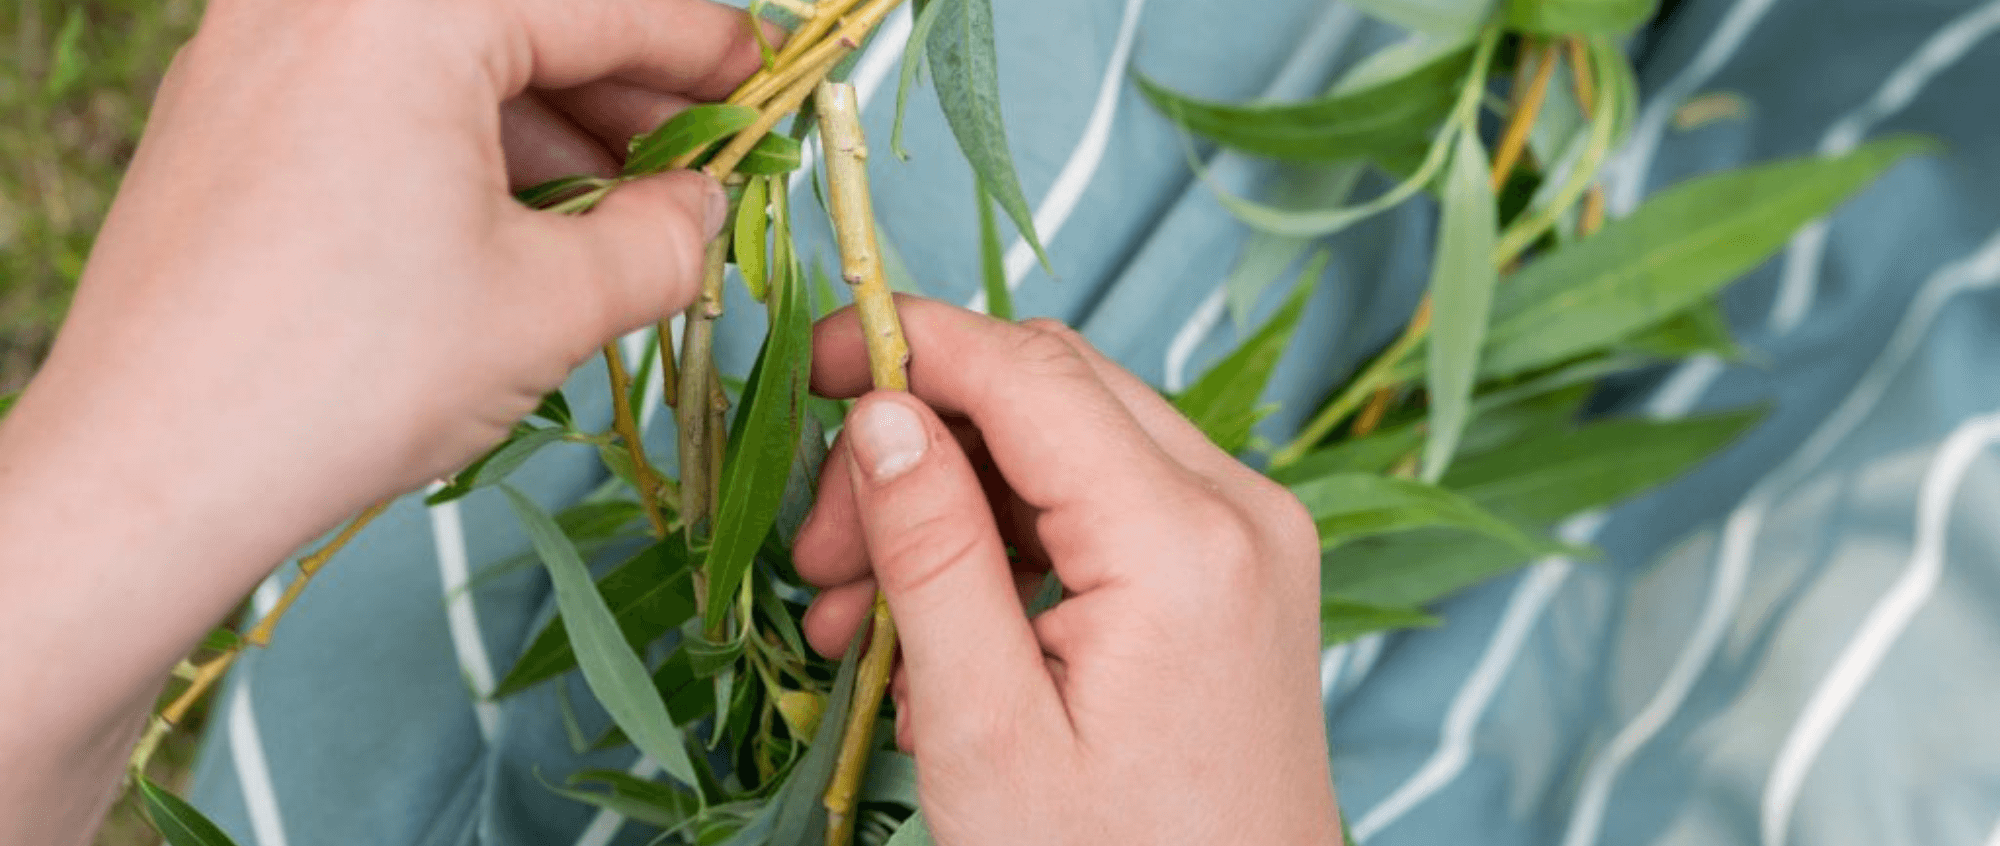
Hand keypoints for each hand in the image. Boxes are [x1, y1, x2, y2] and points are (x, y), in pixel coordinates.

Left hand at [26, 0, 764, 529]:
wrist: (150, 471)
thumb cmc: (348, 376)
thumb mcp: (553, 304)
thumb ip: (664, 238)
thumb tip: (704, 210)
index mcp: (410, 10)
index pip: (603, 6)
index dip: (704, 49)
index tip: (763, 86)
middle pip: (522, 23)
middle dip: (627, 98)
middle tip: (703, 170)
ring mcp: (256, 48)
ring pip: (449, 62)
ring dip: (551, 129)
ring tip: (620, 220)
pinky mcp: (223, 111)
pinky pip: (378, 94)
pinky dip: (464, 145)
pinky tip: (519, 225)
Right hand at [795, 298, 1342, 844]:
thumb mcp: (988, 732)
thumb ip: (933, 556)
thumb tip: (882, 413)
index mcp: (1181, 542)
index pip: (1025, 371)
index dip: (905, 342)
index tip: (808, 363)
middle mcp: (1237, 510)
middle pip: (1046, 390)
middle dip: (916, 442)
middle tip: (822, 553)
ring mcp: (1248, 538)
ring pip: (1068, 442)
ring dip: (953, 498)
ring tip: (860, 616)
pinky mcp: (1236, 572)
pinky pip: (1106, 503)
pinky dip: (1012, 539)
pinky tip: (938, 625)